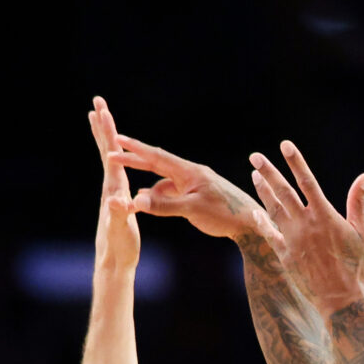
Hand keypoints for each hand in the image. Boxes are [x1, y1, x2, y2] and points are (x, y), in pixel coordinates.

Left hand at [88, 97, 142, 272]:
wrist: (113, 263)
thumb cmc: (120, 248)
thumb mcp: (121, 231)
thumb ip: (118, 215)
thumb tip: (113, 201)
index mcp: (114, 188)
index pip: (111, 154)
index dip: (108, 132)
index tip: (103, 110)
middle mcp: (110, 186)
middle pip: (106, 149)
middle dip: (103, 125)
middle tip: (97, 101)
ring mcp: (112, 192)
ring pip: (108, 157)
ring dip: (105, 136)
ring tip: (99, 117)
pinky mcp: (116, 198)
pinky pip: (114, 169)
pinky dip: (113, 154)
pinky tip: (114, 152)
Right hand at [105, 131, 276, 243]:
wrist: (251, 224)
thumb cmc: (225, 214)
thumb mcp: (192, 209)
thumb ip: (164, 205)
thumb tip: (135, 201)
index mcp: (189, 171)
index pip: (157, 156)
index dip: (135, 148)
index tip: (117, 139)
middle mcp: (190, 174)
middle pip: (157, 164)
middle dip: (135, 161)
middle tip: (112, 155)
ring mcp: (193, 185)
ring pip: (163, 182)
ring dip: (146, 187)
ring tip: (129, 196)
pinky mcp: (196, 196)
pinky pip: (171, 193)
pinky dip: (158, 196)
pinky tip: (147, 202)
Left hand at [250, 140, 363, 313]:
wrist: (341, 298)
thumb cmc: (356, 266)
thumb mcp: (362, 232)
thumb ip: (358, 203)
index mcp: (325, 215)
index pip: (307, 181)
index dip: (295, 162)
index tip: (285, 145)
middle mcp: (305, 224)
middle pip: (283, 192)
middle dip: (268, 172)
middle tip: (255, 156)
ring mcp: (293, 239)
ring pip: (273, 209)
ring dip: (263, 191)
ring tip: (254, 175)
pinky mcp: (285, 254)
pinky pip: (269, 234)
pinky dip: (261, 221)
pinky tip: (254, 210)